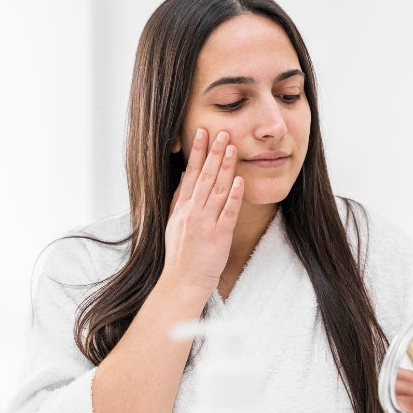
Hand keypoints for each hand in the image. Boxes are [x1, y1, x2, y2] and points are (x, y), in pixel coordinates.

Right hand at [163, 128, 242, 293]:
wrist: (183, 281)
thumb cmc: (181, 254)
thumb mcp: (174, 223)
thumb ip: (180, 199)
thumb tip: (185, 177)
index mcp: (182, 208)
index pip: (190, 174)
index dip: (197, 153)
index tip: (202, 133)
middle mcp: (192, 213)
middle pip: (204, 177)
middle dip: (214, 153)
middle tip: (222, 132)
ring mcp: (205, 224)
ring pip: (216, 190)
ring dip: (225, 168)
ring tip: (232, 148)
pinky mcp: (219, 237)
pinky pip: (227, 213)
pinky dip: (233, 197)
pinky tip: (238, 181)